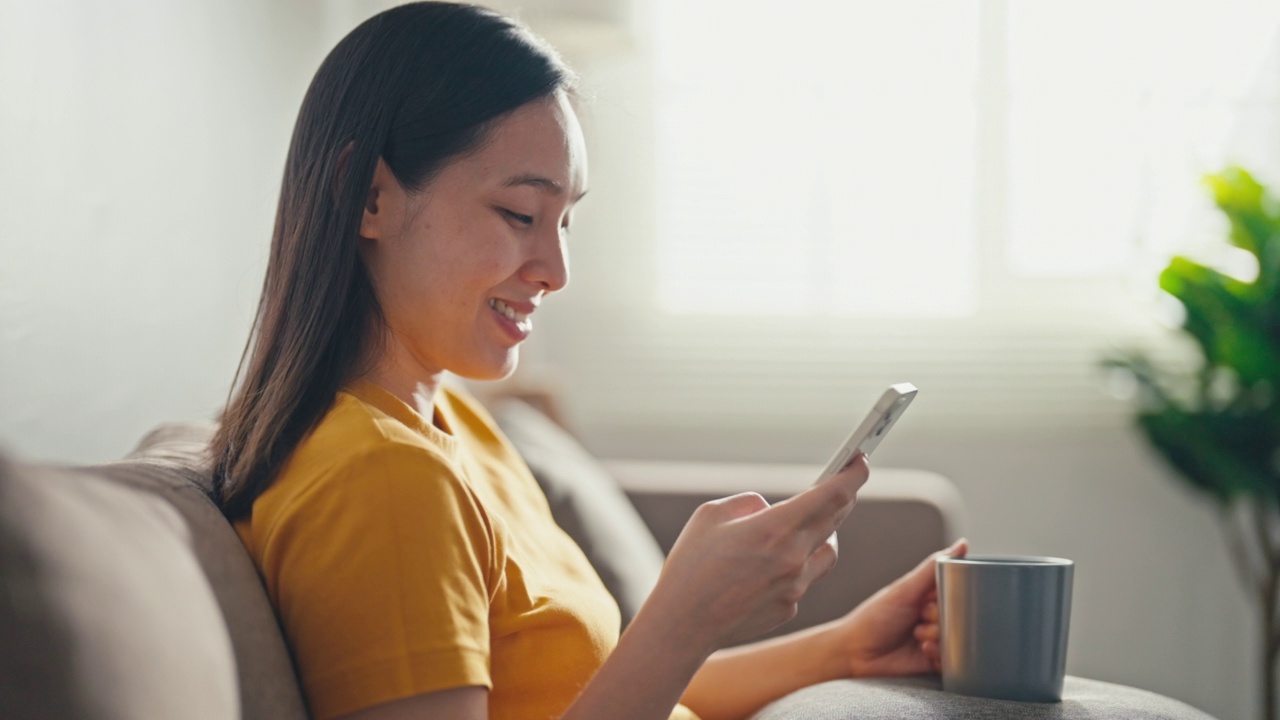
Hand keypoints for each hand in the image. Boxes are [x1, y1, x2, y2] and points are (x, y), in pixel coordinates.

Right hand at [647, 455, 869, 654]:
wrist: (682, 625)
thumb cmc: (690, 566)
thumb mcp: (710, 515)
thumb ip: (749, 504)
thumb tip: (769, 509)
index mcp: (775, 529)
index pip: (833, 495)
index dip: (852, 475)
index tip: (860, 460)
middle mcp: (793, 558)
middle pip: (836, 520)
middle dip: (842, 497)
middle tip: (841, 483)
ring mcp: (795, 587)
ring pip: (828, 551)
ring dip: (823, 534)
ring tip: (805, 526)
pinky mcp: (789, 608)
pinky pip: (804, 579)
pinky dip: (796, 566)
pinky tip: (771, 567)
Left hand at [836, 538, 968, 677]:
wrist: (856, 653)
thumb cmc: (874, 617)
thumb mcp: (905, 589)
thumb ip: (933, 567)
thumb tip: (962, 544)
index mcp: (930, 596)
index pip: (959, 593)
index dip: (951, 598)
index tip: (933, 599)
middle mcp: (935, 617)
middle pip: (960, 618)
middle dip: (941, 620)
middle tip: (921, 619)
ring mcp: (936, 639)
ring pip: (959, 639)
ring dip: (939, 638)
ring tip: (918, 637)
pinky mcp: (935, 661)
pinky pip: (954, 660)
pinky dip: (941, 656)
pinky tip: (923, 651)